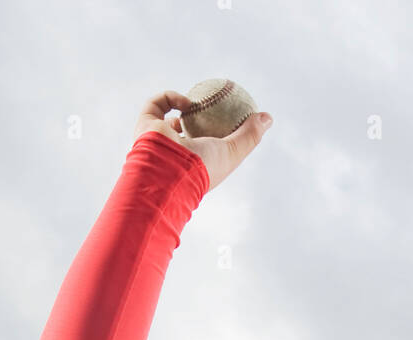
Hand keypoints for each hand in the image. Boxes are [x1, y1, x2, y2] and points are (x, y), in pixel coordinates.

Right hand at [131, 89, 271, 190]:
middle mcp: (175, 153)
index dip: (217, 130)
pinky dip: (171, 98)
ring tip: (198, 102)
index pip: (206, 146)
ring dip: (182, 109)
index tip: (229, 114)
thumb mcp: (234, 151)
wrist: (170, 168)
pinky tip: (187, 101)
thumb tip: (268, 117)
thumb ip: (251, 135)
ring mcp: (157, 140)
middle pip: (186, 133)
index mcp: (193, 164)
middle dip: (197, 119)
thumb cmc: (204, 166)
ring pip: (168, 119)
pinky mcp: (144, 125)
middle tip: (212, 103)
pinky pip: (158, 104)